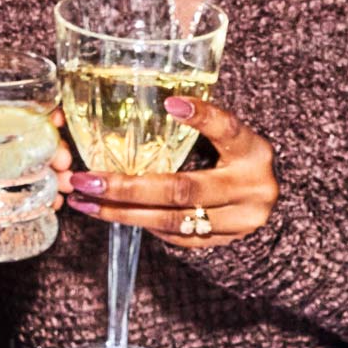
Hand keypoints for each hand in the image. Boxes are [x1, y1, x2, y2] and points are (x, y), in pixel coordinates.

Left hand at [0, 111, 70, 221]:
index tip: (56, 117)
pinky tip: (55, 204)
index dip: (39, 112)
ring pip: (38, 166)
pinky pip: (32, 193)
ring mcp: (0, 173)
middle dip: (56, 148)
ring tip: (63, 189)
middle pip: (34, 140)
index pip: (12, 114)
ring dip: (57, 174)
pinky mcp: (3, 198)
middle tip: (62, 164)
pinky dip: (48, 196)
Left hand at [63, 96, 276, 249]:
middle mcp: (251, 188)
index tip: (172, 104)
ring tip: (86, 201)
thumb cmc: (235, 162)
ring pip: (171, 221)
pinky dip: (141, 223)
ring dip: (122, 212)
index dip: (203, 117)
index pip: (228, 130)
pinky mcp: (222, 243)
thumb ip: (198, 128)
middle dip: (129, 187)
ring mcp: (238, 222)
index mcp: (253, 152)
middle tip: (88, 180)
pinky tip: (111, 213)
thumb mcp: (228, 139)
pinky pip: (173, 236)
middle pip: (183, 190)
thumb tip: (151, 108)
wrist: (262, 206)